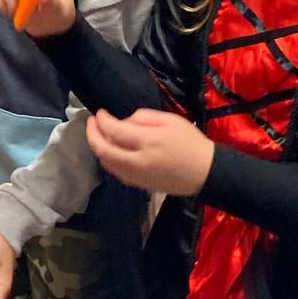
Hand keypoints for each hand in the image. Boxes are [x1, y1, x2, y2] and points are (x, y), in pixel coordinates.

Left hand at [86, 108, 214, 195]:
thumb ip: (143, 117)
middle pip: (103, 150)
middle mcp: (138, 162)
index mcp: (148, 142)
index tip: (99, 112)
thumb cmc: (190, 142)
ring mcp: (137, 177)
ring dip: (98, 148)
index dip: (102, 120)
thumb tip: (124, 122)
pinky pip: (116, 172)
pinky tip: (112, 151)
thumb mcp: (170, 120)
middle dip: (92, 135)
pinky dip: (108, 160)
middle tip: (91, 122)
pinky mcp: (140, 185)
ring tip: (100, 135)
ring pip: (107, 164)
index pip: (114, 131)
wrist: (206, 173)